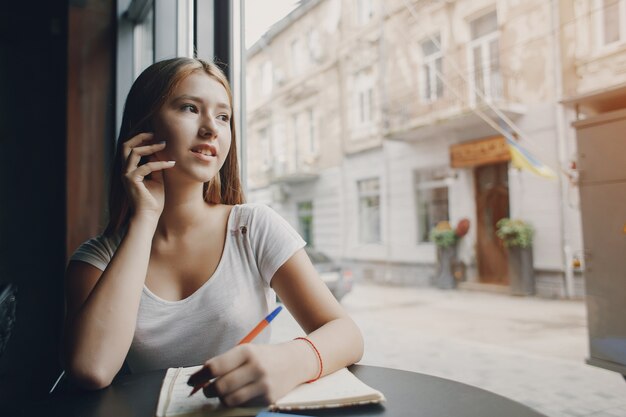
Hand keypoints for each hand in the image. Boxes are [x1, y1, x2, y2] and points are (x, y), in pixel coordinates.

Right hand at [121, 133, 175, 220]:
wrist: (149, 217)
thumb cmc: (153, 201)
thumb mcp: (158, 180)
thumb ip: (157, 167)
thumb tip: (162, 154)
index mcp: (129, 170)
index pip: (131, 148)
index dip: (141, 139)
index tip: (156, 136)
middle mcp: (125, 170)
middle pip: (126, 145)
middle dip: (140, 136)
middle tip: (155, 133)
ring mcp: (126, 175)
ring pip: (134, 152)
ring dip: (150, 146)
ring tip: (164, 144)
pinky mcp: (131, 180)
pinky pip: (147, 166)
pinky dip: (160, 163)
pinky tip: (172, 163)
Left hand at [188, 344, 302, 406]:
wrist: (295, 362)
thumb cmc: (262, 357)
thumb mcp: (245, 352)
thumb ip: (224, 363)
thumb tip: (199, 378)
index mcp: (246, 351)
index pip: (215, 367)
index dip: (199, 376)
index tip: (191, 381)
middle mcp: (255, 367)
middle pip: (220, 387)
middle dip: (207, 391)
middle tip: (205, 390)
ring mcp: (263, 385)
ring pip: (229, 400)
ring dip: (220, 399)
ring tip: (222, 393)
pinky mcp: (268, 399)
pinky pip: (242, 405)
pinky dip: (236, 402)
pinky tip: (240, 394)